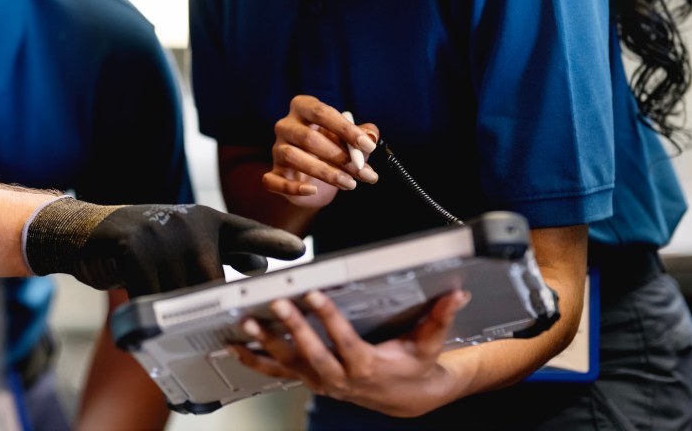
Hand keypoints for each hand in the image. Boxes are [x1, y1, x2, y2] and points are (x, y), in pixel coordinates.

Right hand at [23, 198, 305, 296]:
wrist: (87, 231)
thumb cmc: (142, 242)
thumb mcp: (184, 239)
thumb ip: (219, 250)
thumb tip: (258, 266)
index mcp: (206, 219)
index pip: (246, 232)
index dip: (272, 242)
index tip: (299, 251)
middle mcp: (189, 221)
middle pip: (212, 280)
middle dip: (206, 303)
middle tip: (206, 318)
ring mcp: (162, 232)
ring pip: (182, 291)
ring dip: (173, 304)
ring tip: (160, 298)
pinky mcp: (135, 246)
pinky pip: (153, 293)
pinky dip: (149, 305)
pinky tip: (141, 299)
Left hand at [230, 288, 471, 417]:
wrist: (406, 397)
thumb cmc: (413, 365)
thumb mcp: (428, 343)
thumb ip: (439, 317)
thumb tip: (457, 294)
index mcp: (368, 366)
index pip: (345, 341)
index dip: (329, 319)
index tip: (315, 295)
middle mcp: (341, 378)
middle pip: (313, 354)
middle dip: (294, 329)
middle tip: (278, 303)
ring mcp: (322, 381)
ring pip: (290, 365)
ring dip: (267, 344)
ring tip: (248, 323)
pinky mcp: (310, 380)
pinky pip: (278, 373)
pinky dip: (255, 361)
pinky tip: (235, 346)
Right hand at [264, 96, 379, 206]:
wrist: (314, 178)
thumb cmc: (333, 149)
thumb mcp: (351, 139)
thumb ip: (364, 134)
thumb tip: (370, 136)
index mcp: (304, 108)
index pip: (321, 113)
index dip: (345, 129)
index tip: (367, 145)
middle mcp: (286, 125)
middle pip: (308, 137)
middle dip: (340, 156)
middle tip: (363, 171)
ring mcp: (277, 149)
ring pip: (293, 157)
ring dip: (325, 172)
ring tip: (350, 184)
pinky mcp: (273, 173)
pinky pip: (274, 180)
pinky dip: (293, 187)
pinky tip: (312, 190)